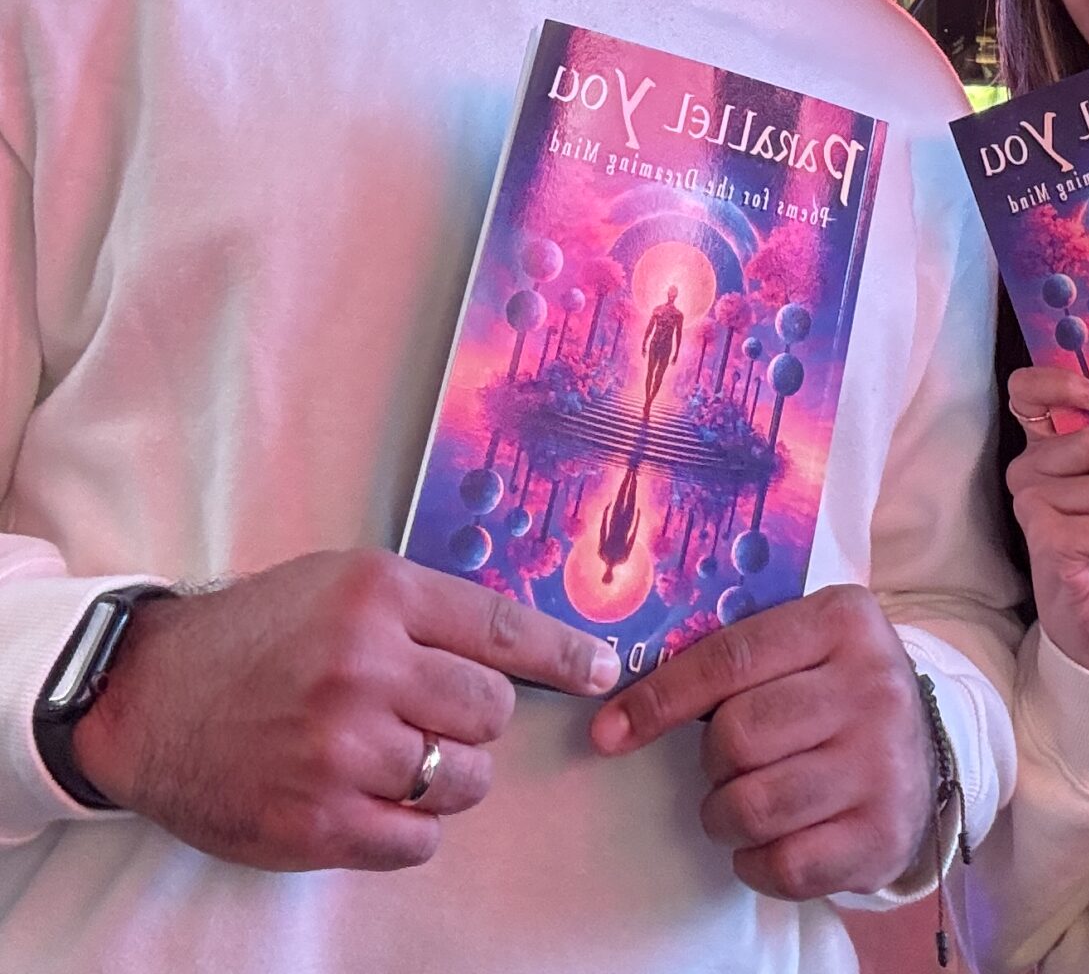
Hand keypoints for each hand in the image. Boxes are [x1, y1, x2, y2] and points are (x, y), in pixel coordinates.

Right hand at [70, 550, 617, 869]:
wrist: (149, 697)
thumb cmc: (253, 636)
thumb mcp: (340, 584)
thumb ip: (423, 611)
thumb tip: (519, 650)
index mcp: (378, 595)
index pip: (502, 628)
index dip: (564, 653)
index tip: (603, 668)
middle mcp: (365, 667)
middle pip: (491, 710)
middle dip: (476, 719)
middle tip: (433, 715)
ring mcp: (341, 750)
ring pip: (463, 780)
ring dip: (448, 777)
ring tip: (398, 757)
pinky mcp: (317, 823)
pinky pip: (417, 840)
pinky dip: (411, 827)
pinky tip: (373, 799)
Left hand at [589, 584, 928, 899]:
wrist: (923, 749)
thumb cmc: (835, 691)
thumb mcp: (804, 644)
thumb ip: (734, 653)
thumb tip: (620, 699)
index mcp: (843, 621)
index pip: (730, 659)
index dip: (661, 698)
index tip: (609, 732)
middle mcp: (873, 686)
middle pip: (737, 736)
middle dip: (711, 763)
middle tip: (725, 765)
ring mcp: (884, 765)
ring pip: (754, 806)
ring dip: (724, 815)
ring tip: (740, 804)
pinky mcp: (883, 836)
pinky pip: (785, 865)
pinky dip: (755, 862)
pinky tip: (768, 841)